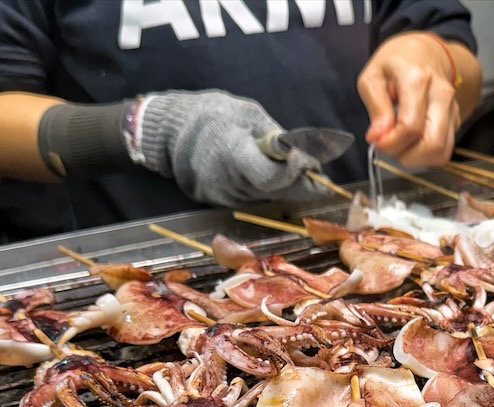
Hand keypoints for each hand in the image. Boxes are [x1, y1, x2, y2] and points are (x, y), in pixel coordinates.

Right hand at [133, 90, 323, 206]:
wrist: (174, 134)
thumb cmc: (215, 116)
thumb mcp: (248, 114)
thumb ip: (276, 136)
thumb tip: (305, 153)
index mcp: (232, 154)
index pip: (271, 176)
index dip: (296, 172)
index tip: (310, 162)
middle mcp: (227, 182)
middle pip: (276, 192)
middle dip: (303, 185)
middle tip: (319, 175)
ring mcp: (224, 198)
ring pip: (269, 199)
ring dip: (288, 188)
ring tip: (296, 170)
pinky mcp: (223, 205)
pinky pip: (256, 201)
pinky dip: (270, 191)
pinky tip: (272, 176)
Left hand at [358, 33, 460, 166]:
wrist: (425, 52)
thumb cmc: (396, 64)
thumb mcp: (373, 77)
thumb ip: (376, 107)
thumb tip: (378, 136)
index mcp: (419, 79)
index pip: (410, 127)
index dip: (391, 142)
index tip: (377, 141)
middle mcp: (441, 95)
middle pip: (432, 143)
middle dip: (406, 155)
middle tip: (389, 145)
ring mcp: (452, 109)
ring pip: (441, 152)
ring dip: (416, 158)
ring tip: (400, 144)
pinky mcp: (455, 120)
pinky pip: (444, 151)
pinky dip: (425, 156)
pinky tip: (412, 143)